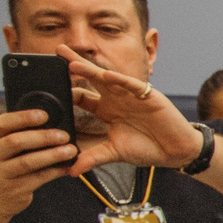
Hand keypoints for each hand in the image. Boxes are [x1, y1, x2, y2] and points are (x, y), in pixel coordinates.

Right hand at [0, 107, 78, 220]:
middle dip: (42, 137)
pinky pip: (38, 178)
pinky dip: (55, 171)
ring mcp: (0, 175)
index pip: (0, 124)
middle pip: (15, 142)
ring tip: (71, 150)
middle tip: (64, 135)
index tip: (44, 114)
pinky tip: (68, 166)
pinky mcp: (14, 190)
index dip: (23, 117)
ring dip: (52, 155)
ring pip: (28, 162)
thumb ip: (13, 136)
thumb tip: (47, 121)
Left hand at [58, 45, 203, 171]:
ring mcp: (131, 96)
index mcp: (106, 110)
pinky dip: (121, 80)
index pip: (81, 96)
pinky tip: (107, 75)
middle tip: (56, 51)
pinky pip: (132, 85)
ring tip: (73, 63)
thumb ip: (92, 158)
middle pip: (91, 78)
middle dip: (74, 65)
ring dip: (91, 70)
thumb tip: (70, 171)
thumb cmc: (147, 149)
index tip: (46, 88)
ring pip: (108, 78)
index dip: (65, 91)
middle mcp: (116, 99)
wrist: (176, 151)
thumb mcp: (114, 153)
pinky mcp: (148, 96)